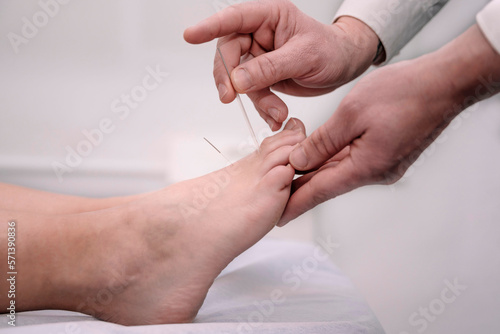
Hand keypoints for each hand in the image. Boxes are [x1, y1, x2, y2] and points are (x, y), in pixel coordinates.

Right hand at [184, 0, 378, 130]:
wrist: (344, 67)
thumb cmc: (331, 50)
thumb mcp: (304, 57)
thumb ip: (270, 68)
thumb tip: (238, 80)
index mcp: (269, 17)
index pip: (234, 18)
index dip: (210, 27)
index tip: (191, 36)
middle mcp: (259, 35)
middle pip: (229, 54)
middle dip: (230, 78)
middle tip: (231, 97)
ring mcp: (260, 57)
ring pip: (240, 79)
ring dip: (255, 100)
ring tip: (276, 113)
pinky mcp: (263, 76)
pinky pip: (253, 94)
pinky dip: (262, 107)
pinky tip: (275, 116)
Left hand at [279, 24, 499, 224]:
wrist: (444, 83)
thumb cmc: (403, 93)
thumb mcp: (351, 113)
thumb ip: (322, 142)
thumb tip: (298, 162)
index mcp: (366, 167)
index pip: (321, 191)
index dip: (296, 203)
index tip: (277, 217)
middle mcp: (376, 173)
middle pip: (329, 184)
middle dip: (301, 190)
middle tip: (277, 201)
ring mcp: (384, 165)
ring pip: (340, 171)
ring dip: (316, 174)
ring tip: (289, 180)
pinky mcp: (388, 154)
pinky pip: (352, 161)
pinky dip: (332, 161)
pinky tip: (317, 160)